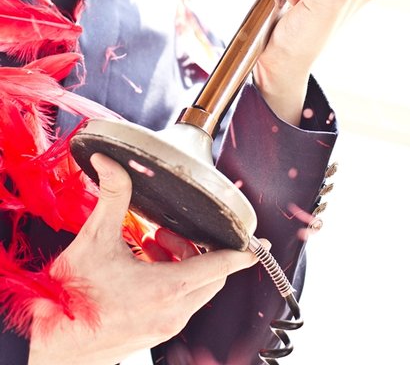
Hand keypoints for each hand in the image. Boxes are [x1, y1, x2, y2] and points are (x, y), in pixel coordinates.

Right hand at [28, 153, 259, 364]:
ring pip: (197, 289)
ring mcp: (165, 326)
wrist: (54, 344)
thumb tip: (110, 162)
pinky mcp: (155, 332)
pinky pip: (181, 303)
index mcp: (166, 288)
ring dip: (185, 262)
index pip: (222, 265)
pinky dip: (174, 279)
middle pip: (212, 275)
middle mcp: (173, 312)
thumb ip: (112, 195)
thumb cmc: (73, 297)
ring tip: (155, 242)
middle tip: (171, 231)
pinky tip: (146, 263)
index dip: (243, 251)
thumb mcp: (95, 238)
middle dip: (199, 247)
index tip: (258, 243)